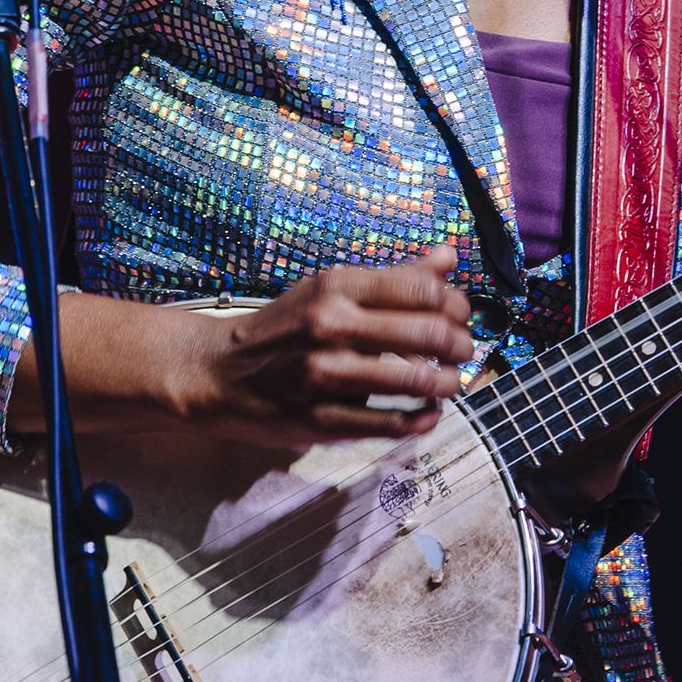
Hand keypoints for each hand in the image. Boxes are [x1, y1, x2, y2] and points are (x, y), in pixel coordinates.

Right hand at [195, 245, 475, 442]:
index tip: (460, 316)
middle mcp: (332, 326)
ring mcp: (325, 375)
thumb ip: (393, 278)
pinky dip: (421, 420)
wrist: (216, 373)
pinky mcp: (320, 419)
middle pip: (428, 333)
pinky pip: (390, 424)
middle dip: (461, 346)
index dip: (456, 304)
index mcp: (337, 287)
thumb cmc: (283, 328)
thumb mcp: (330, 289)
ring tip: (452, 384)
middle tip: (465, 353)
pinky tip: (428, 414)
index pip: (424, 289)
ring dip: (449, 384)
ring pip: (416, 381)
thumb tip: (448, 258)